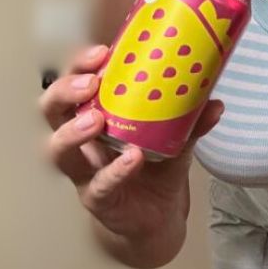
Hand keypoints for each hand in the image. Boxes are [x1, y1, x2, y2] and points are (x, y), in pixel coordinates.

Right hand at [39, 44, 222, 239]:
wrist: (160, 216)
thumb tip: (215, 103)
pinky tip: (132, 159)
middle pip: (53, 111)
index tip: (102, 52)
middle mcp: (82, 141)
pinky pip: (98, 185)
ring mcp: (85, 171)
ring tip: (96, 120)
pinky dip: (115, 171)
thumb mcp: (176, 138)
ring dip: (73, 133)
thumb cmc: (157, 168)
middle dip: (64, 91)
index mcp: (97, 115)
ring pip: (58, 151)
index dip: (81, 66)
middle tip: (90, 83)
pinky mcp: (97, 199)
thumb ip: (192, 122)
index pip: (76, 83)